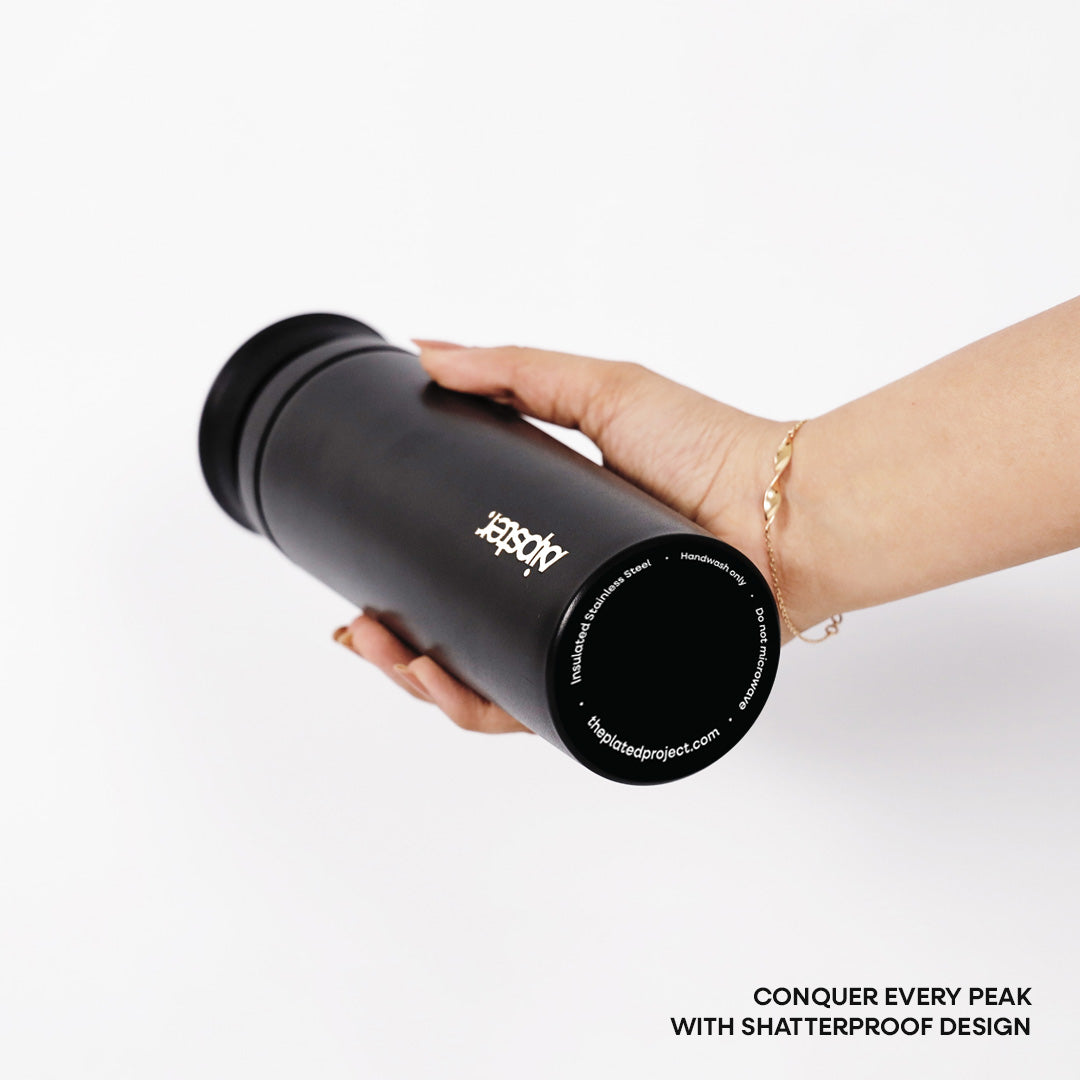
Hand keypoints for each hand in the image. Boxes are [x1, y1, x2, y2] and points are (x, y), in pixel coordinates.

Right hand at [334, 340, 793, 732]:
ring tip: (391, 654)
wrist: (786, 506)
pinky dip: (487, 709)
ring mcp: (591, 652)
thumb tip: (424, 351)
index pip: (459, 591)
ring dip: (424, 687)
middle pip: (461, 651)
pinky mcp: (620, 683)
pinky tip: (445, 687)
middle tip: (359, 629)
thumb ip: (517, 370)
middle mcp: (565, 612)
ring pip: (491, 693)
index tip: (357, 598)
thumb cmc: (712, 451)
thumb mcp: (602, 391)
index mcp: (547, 557)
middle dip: (396, 654)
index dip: (401, 603)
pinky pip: (545, 714)